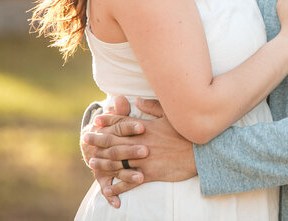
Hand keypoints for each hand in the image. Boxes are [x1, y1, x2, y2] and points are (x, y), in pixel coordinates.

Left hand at [82, 98, 196, 205]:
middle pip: (114, 140)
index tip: (97, 121)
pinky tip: (109, 189)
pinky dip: (118, 187)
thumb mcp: (171, 115)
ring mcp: (144, 160)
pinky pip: (129, 182)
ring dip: (103, 161)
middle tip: (86, 139)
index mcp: (145, 128)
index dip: (108, 121)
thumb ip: (153, 107)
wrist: (202, 153)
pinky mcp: (149, 174)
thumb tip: (137, 100)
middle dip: (98, 139)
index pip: (122, 123)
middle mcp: (141, 143)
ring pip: (117, 161)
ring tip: (92, 161)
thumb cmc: (187, 133)